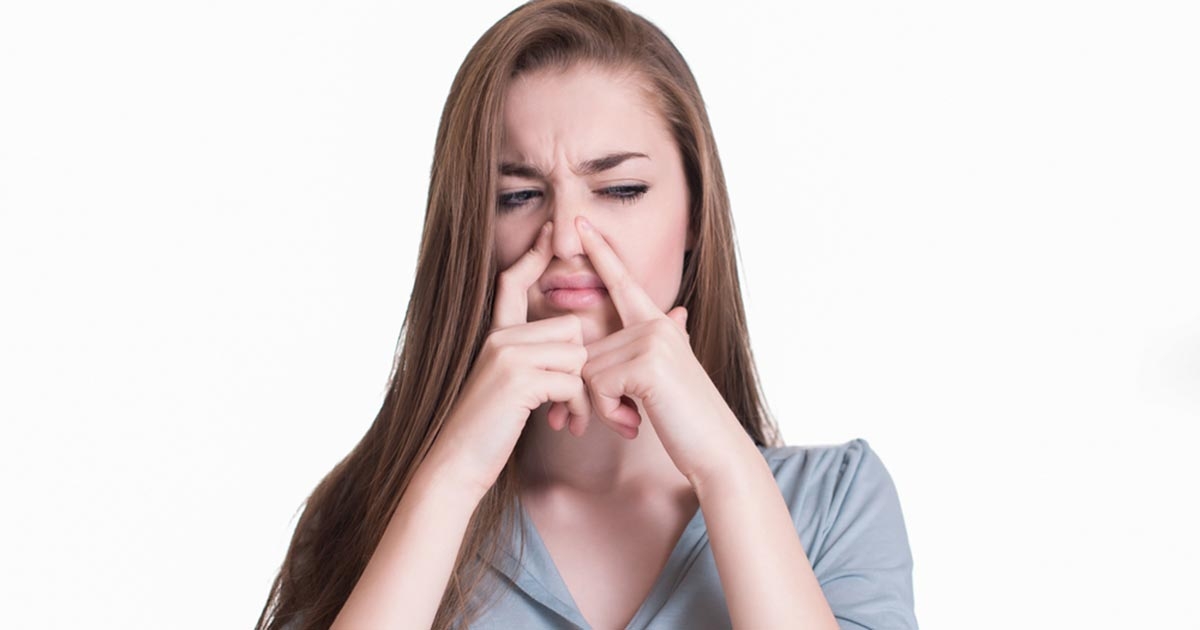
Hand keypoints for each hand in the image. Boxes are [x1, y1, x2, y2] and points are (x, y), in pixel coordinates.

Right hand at [423, 221, 594, 498]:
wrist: (455, 465)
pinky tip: (562, 424)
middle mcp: (499, 338)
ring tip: (567, 417)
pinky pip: (572, 380)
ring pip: (576, 353)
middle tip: (574, 403)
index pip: (513, 283)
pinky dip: (575, 406)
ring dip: (581, 391)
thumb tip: (570, 346)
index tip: (550, 228)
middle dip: (580, 366)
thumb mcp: (505, 387)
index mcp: (494, 336)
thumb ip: (529, 361)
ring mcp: (507, 355)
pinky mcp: (518, 378)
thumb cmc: (485, 433)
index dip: (533, 255)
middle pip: (570, 328)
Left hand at [568, 215, 747, 483]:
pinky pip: (596, 386)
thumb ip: (665, 342)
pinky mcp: (646, 364)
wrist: (716, 450)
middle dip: (593, 392)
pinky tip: (634, 423)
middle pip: (587, 348)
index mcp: (659, 324)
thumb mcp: (673, 374)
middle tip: (622, 416)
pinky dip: (609, 412)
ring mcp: (652, 340)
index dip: (601, 251)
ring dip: (602, 406)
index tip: (579, 221)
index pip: (623, 281)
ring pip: (587, 369)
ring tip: (634, 418)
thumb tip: (678, 312)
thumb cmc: (690, 419)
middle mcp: (656, 324)